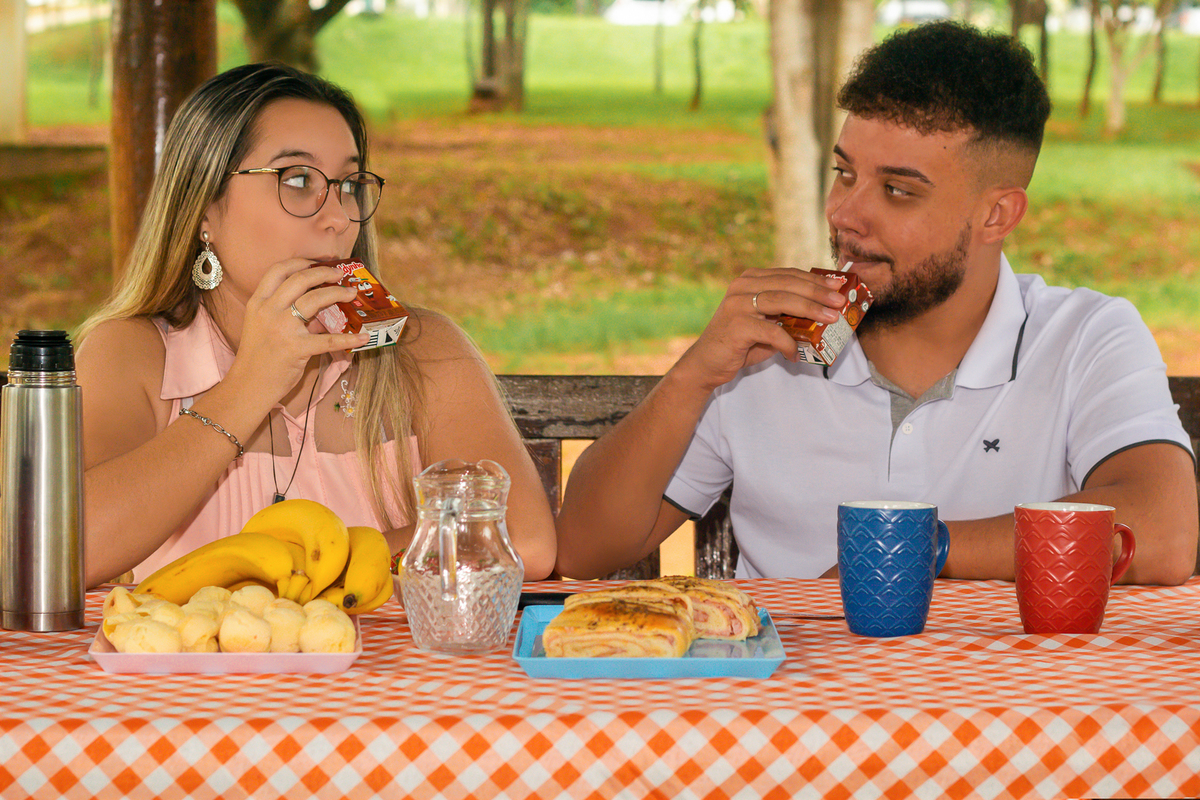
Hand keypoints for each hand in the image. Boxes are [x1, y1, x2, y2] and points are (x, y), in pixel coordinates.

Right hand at [227, 258, 368, 406]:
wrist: (248, 385)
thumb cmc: (258, 356)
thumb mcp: (263, 325)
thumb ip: (285, 311)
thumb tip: (320, 304)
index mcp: (258, 302)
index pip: (278, 270)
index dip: (301, 262)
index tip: (318, 262)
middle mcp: (268, 310)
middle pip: (299, 279)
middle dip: (323, 272)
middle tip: (340, 274)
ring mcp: (282, 328)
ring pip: (314, 300)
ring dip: (336, 293)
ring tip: (350, 294)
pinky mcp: (295, 349)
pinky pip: (328, 340)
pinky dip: (348, 339)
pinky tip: (362, 337)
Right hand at [673, 268, 848, 392]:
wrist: (707, 363)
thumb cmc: (740, 343)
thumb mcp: (765, 322)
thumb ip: (786, 313)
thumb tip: (823, 311)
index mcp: (750, 280)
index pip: (788, 274)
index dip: (815, 280)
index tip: (838, 286)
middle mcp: (741, 287)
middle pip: (788, 284)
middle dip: (818, 292)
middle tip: (840, 302)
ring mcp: (737, 305)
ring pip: (782, 301)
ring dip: (811, 309)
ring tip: (831, 318)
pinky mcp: (737, 326)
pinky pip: (771, 331)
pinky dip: (787, 343)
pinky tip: (795, 354)